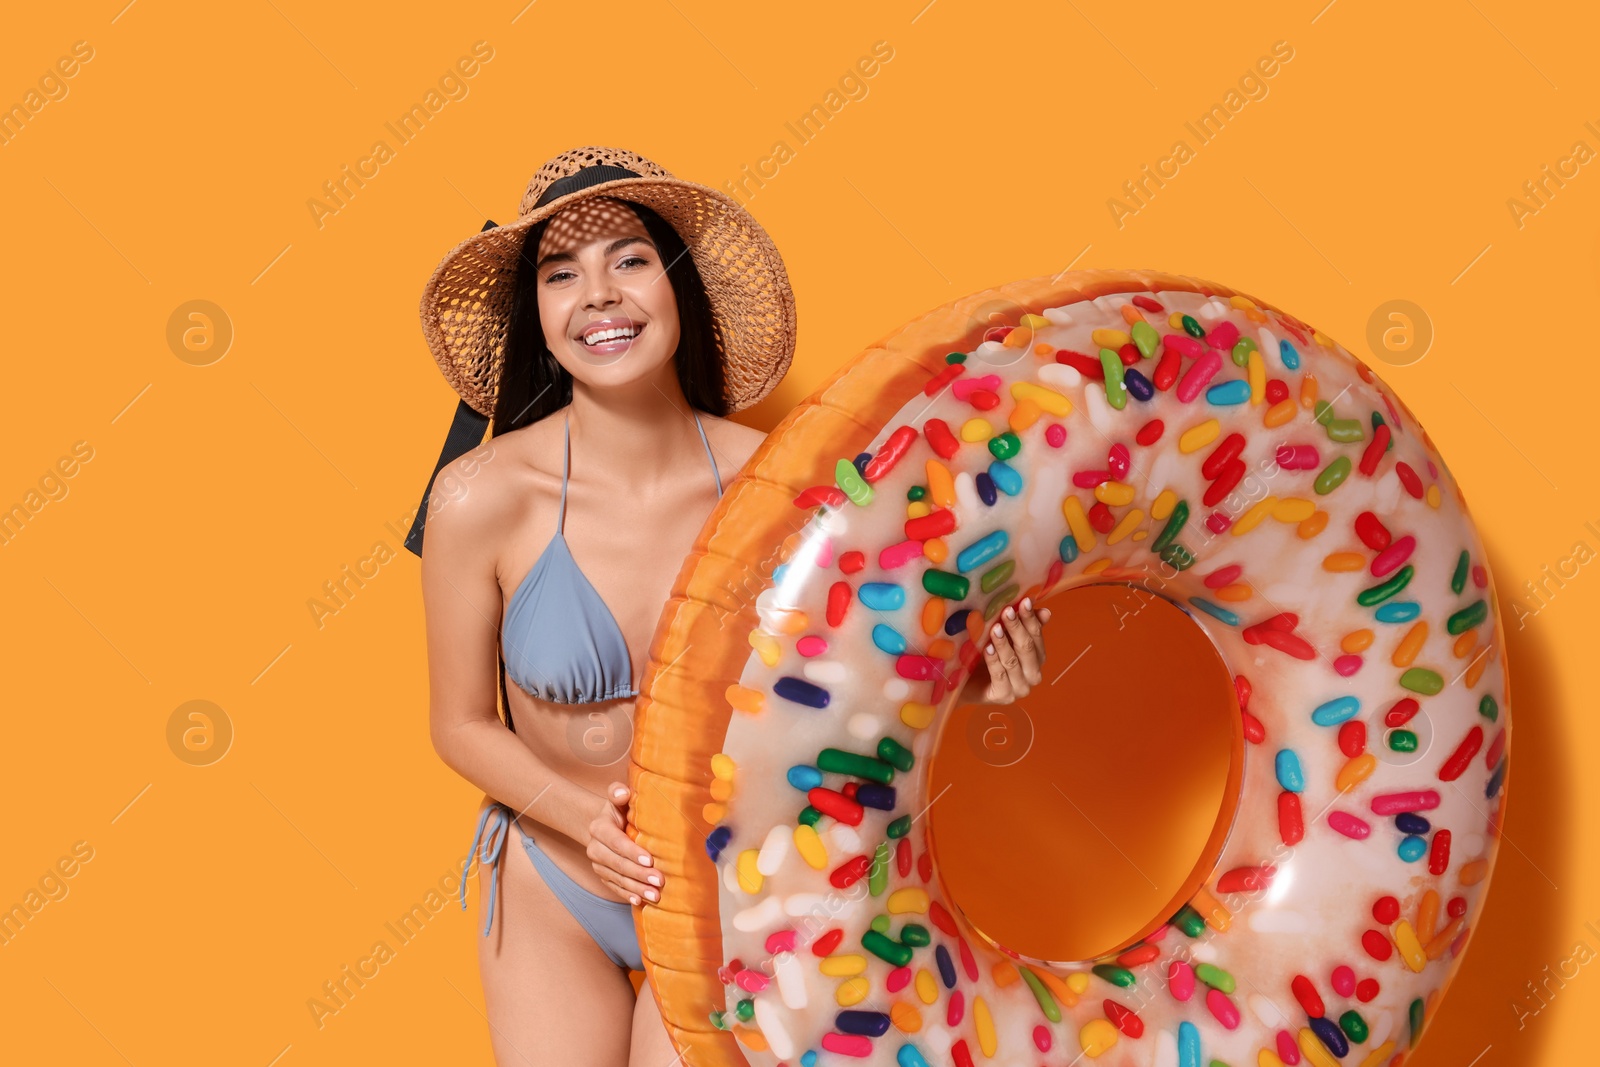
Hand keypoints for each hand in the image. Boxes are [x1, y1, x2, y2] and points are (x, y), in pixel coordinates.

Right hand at [585, 782, 662, 906]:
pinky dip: (627, 895)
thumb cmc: (619, 809)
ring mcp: (598, 865)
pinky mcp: (603, 876)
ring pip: (618, 879)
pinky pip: (615, 888)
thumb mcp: (617, 798)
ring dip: (636, 888)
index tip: (650, 860)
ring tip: (655, 895)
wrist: (605, 825)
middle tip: (659, 880)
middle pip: (618, 864)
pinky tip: (639, 901)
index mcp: (599, 828)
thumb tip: (623, 793)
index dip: (632, 852)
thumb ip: (618, 793)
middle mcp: (595, 848)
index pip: (616, 842)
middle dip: (639, 874)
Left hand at [961, 596, 1050, 704]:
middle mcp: (1033, 674)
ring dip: (1004, 644)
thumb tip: (1045, 612)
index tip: (1023, 602)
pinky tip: (987, 649)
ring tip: (994, 629)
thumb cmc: (987, 657)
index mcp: (1038, 657)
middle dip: (1017, 628)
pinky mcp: (1004, 697)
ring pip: (1013, 662)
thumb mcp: (1004, 638)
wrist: (965, 683)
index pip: (1037, 636)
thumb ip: (1023, 626)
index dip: (1030, 618)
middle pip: (1027, 648)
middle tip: (1006, 612)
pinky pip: (1000, 676)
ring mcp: (1020, 688)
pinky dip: (994, 661)